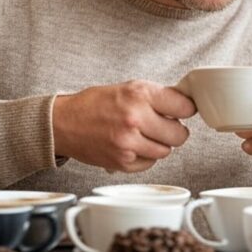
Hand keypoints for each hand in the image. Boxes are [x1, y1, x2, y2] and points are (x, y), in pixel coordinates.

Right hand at [52, 80, 195, 171]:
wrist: (64, 123)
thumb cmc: (95, 104)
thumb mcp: (127, 87)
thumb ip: (156, 96)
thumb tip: (185, 105)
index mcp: (139, 94)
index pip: (184, 107)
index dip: (186, 109)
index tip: (183, 110)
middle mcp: (135, 118)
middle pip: (180, 134)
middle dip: (174, 130)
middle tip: (164, 125)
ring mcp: (129, 143)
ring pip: (166, 151)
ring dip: (159, 144)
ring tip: (143, 134)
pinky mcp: (123, 162)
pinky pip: (150, 163)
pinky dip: (145, 156)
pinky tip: (133, 145)